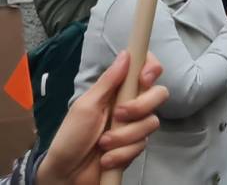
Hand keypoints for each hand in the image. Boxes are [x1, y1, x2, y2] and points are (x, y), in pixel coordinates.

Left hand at [37, 51, 168, 184]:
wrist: (67, 174)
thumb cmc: (71, 137)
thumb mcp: (86, 106)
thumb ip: (108, 81)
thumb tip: (126, 53)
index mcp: (117, 91)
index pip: (144, 70)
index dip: (151, 68)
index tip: (144, 78)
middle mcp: (131, 105)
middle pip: (159, 94)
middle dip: (141, 106)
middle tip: (119, 116)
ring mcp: (135, 126)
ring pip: (151, 122)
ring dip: (124, 136)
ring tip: (103, 144)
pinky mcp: (136, 146)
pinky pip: (142, 145)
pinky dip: (122, 153)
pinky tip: (106, 158)